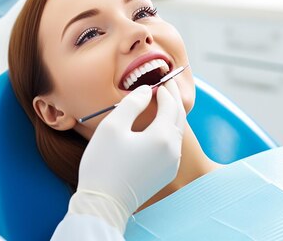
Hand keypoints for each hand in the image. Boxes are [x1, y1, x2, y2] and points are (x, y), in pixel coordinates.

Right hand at [68, 80, 186, 231]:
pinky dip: (168, 129)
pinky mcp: (165, 173)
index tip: (159, 77)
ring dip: (171, 114)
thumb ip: (132, 103)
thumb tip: (146, 90)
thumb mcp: (112, 126)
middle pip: (178, 116)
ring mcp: (171, 164)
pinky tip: (158, 125)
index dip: (165, 89)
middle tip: (166, 84)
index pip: (170, 104)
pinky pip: (172, 145)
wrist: (104, 204)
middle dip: (172, 98)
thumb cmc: (103, 164)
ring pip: (176, 131)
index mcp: (162, 137)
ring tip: (162, 101)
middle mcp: (172, 150)